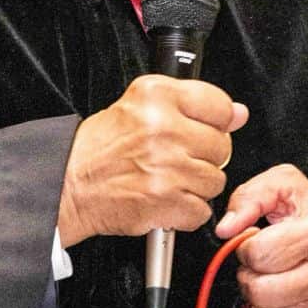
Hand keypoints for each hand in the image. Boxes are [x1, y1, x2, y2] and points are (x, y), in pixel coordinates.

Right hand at [56, 74, 248, 246]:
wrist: (68, 184)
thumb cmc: (102, 147)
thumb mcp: (142, 104)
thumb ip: (193, 103)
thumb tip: (238, 112)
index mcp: (157, 96)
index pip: (220, 106)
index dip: (216, 122)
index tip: (203, 129)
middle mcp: (163, 128)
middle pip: (221, 146)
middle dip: (203, 157)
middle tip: (175, 158)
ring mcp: (166, 165)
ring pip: (215, 180)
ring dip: (195, 186)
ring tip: (167, 179)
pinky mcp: (165, 200)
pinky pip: (201, 210)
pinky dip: (185, 212)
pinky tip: (165, 199)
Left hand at [215, 164, 307, 307]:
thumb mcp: (288, 188)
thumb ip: (250, 197)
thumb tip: (226, 229)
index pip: (258, 254)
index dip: (248, 247)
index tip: (260, 242)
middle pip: (259, 290)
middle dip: (251, 276)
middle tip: (265, 265)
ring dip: (261, 299)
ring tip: (277, 279)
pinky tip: (290, 297)